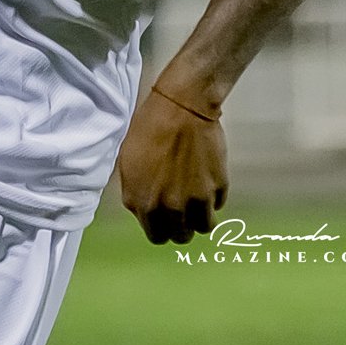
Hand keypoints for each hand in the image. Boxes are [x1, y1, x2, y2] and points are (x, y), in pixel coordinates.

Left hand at [115, 78, 228, 244]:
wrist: (181, 108)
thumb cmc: (148, 130)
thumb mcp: (128, 164)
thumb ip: (136, 193)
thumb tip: (145, 208)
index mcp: (143, 203)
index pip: (156, 236)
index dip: (161, 228)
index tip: (165, 219)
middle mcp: (170, 208)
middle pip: (181, 236)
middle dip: (181, 226)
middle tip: (182, 211)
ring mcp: (196, 200)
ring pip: (203, 227)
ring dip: (200, 218)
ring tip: (198, 202)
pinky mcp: (217, 187)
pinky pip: (217, 204)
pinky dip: (213, 197)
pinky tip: (206, 180)